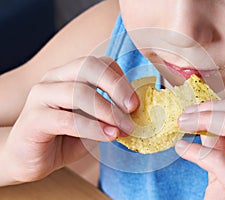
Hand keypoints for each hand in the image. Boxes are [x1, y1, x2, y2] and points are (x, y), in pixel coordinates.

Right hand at [0, 56, 138, 184]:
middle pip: (87, 66)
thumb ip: (109, 113)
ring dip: (107, 111)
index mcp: (69, 75)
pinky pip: (67, 119)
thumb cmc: (64, 137)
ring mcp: (40, 96)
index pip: (99, 63)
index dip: (120, 80)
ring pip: (78, 91)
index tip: (135, 103)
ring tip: (122, 129)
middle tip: (132, 110)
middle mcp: (53, 78)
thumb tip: (134, 112)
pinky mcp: (33, 119)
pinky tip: (108, 136)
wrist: (29, 158)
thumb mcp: (93, 122)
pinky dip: (93, 128)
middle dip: (116, 87)